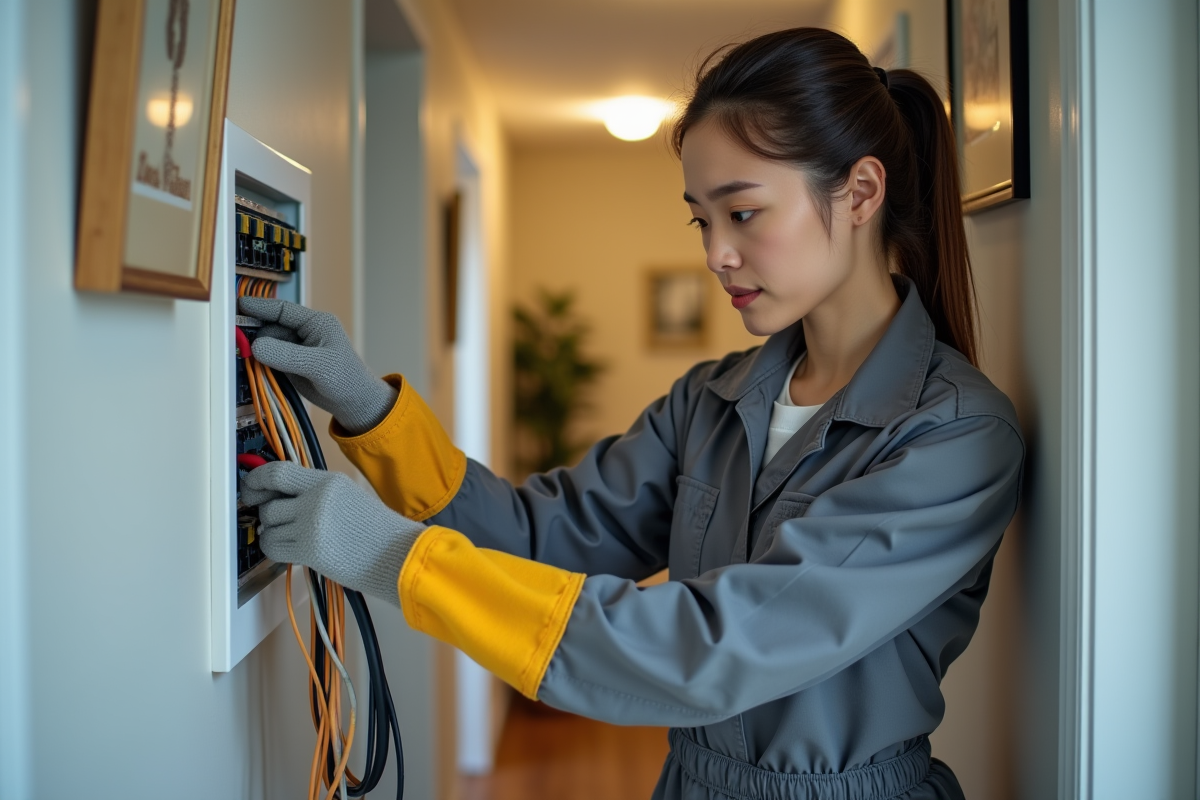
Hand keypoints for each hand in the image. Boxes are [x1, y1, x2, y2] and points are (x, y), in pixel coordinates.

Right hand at [238, 297, 397, 433]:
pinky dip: (259, 362)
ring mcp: (296, 349)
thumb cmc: (346, 379)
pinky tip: (251, 367)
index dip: (260, 307)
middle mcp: (304, 332)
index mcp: (316, 323)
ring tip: (243, 356)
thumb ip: (286, 355)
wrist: (353, 403)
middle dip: (254, 332)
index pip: (283, 310)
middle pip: (270, 326)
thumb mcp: (317, 365)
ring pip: (267, 344)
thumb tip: (256, 346)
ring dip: (255, 350)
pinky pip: (269, 359)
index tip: (239, 306)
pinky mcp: (290, 364)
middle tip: (235, 340)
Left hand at [240, 462, 425, 606]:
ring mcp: (312, 523)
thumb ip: (316, 493)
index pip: (278, 472)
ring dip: (272, 534)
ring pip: (269, 526)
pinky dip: (275, 550)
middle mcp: (317, 498)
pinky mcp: (310, 548)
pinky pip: (273, 547)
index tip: (249, 487)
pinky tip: (290, 551)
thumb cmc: (377, 530)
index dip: (256, 479)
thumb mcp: (348, 496)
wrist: (396, 553)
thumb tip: (280, 497)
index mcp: (328, 480)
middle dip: (267, 514)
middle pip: (270, 503)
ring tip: (289, 539)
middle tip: (275, 522)